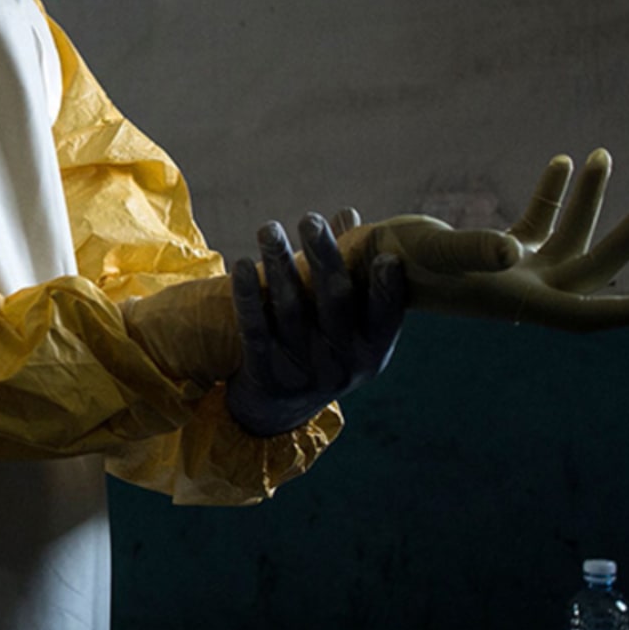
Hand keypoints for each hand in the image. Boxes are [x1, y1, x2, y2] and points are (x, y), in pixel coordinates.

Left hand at [226, 211, 406, 437]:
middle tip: (310, 220)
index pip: (385, 318)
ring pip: (292, 311)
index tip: (385, 257)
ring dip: (280, 266)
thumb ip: (350, 272)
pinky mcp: (265, 375)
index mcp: (371, 351)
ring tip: (269, 229)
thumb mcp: (345, 326)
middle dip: (324, 257)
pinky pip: (255, 330)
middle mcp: (342, 364)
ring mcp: (303, 372)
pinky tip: (241, 265)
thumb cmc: (320, 351)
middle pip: (335, 304)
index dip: (387, 290)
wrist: (276, 414)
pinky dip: (248, 297)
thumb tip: (350, 215)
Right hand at [345, 149, 628, 331]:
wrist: (362, 264)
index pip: (582, 315)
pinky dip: (553, 195)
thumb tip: (512, 250)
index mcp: (514, 301)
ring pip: (570, 240)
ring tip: (602, 155)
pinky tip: (563, 163)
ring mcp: (513, 271)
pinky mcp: (498, 252)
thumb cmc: (392, 263)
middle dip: (626, 238)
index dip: (625, 312)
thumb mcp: (431, 252)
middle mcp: (522, 291)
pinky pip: (539, 224)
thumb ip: (472, 250)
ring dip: (589, 200)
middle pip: (591, 270)